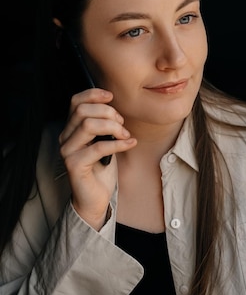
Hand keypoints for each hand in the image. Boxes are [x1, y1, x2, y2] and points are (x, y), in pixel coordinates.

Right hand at [59, 88, 136, 229]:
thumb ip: (104, 123)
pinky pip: (98, 147)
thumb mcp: (104, 140)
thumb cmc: (102, 168)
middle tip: (122, 125)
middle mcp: (65, 137)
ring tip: (126, 135)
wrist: (95, 198)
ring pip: (88, 125)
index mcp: (71, 128)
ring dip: (113, 127)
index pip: (75, 102)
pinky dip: (119, 143)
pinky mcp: (74, 165)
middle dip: (108, 113)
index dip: (93, 95)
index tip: (111, 97)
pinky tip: (130, 143)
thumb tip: (114, 106)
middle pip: (83, 111)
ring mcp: (67, 151)